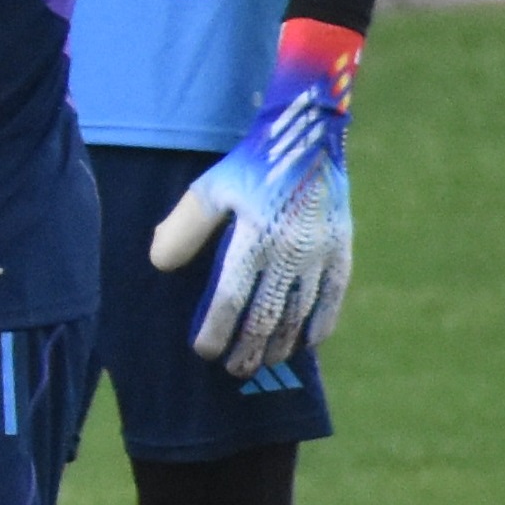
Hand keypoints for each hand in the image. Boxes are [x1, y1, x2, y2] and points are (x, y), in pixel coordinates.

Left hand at [152, 23, 358, 374]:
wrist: (307, 135)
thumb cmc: (250, 163)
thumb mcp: (209, 189)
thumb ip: (183, 228)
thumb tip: (162, 266)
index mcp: (255, 238)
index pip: (232, 300)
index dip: (216, 330)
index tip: (203, 350)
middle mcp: (291, 251)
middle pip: (268, 316)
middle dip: (249, 347)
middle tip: (233, 369)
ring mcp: (321, 252)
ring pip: (300, 312)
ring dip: (281, 343)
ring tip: (264, 361)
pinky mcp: (342, 247)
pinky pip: (333, 295)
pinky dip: (321, 322)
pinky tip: (308, 341)